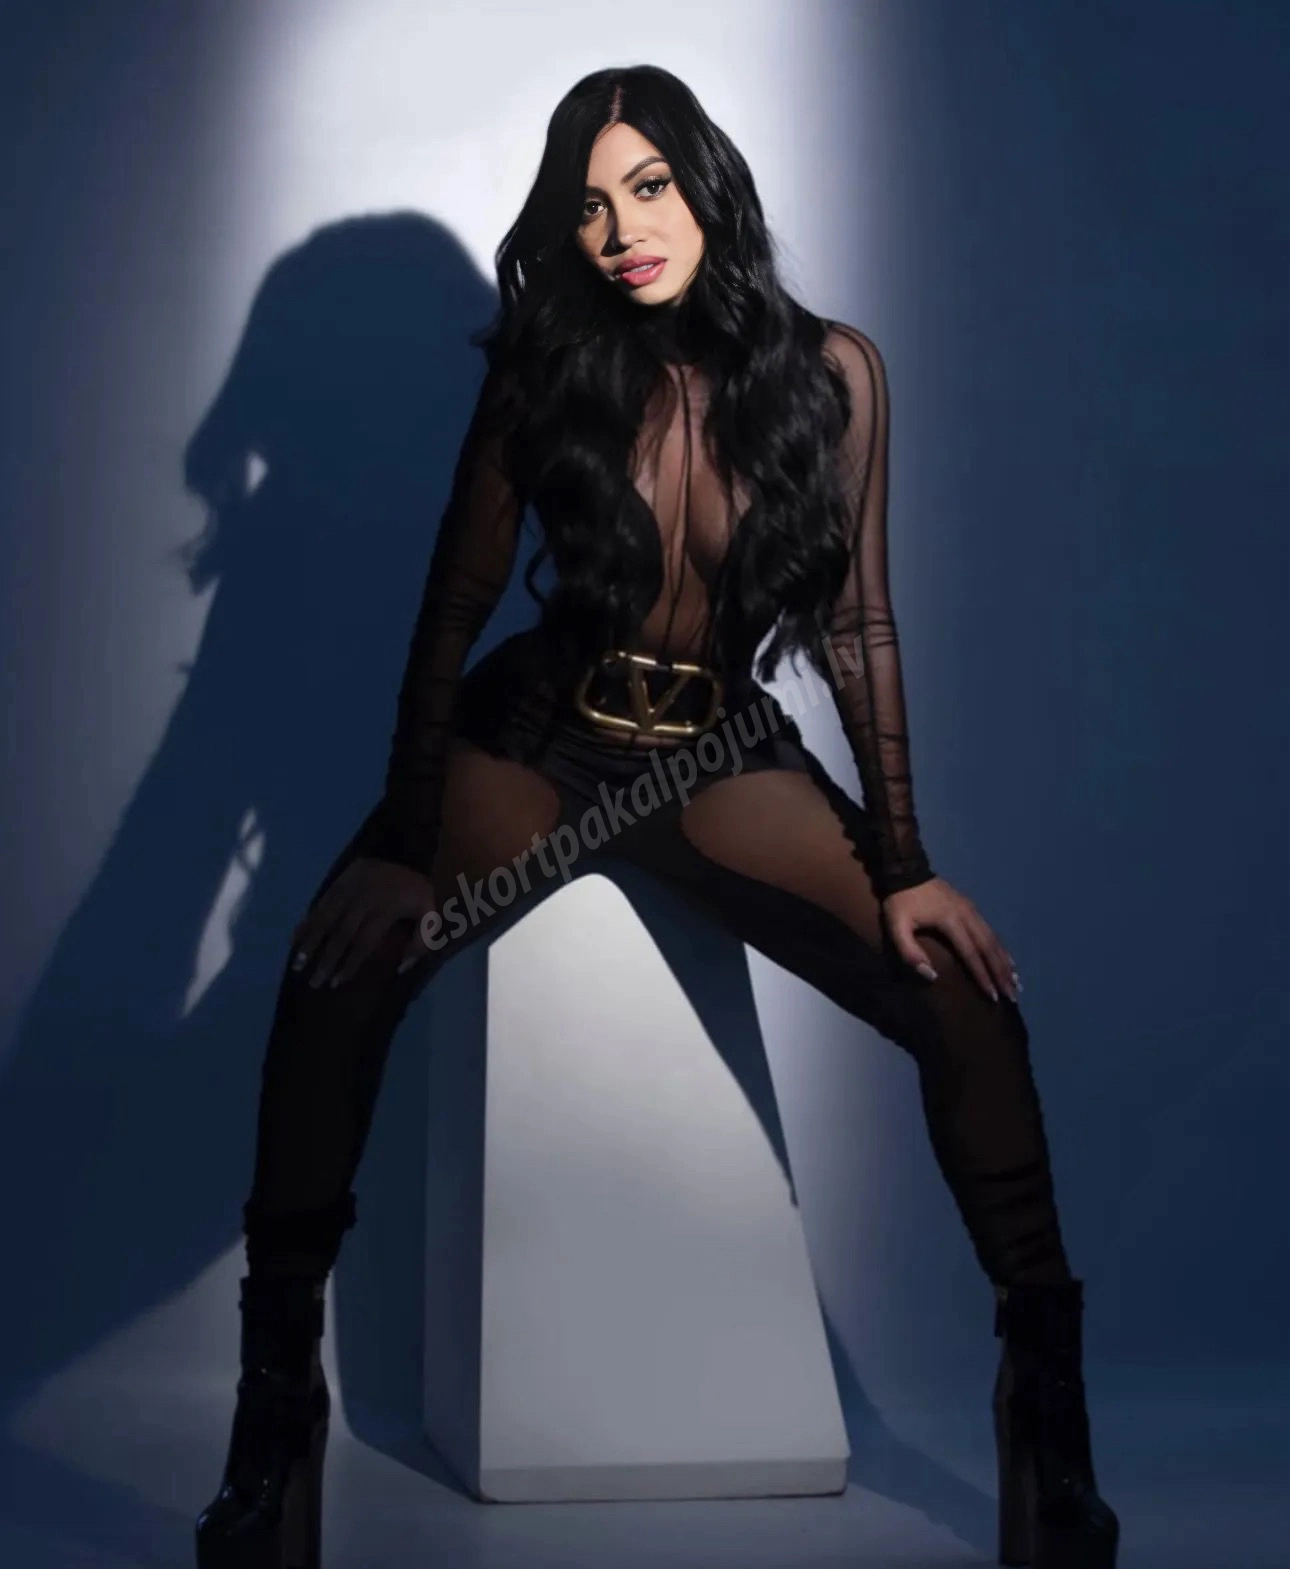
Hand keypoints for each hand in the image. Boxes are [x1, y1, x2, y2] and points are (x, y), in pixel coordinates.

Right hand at [289, 856, 437, 988]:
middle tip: (314, 982)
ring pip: (325, 921)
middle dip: (326, 960)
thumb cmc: (414, 888)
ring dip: (310, 943)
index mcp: (384, 912)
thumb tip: (402, 967)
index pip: (363, 943)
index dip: (349, 964)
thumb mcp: (429, 913)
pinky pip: (319, 905)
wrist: (400, 850)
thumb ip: (420, 942)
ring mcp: (346, 892)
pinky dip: (306, 922)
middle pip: (341, 936)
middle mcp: (361, 903)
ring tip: (297, 964)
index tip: (336, 982)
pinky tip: (294, 938)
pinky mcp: (336, 884)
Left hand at [881, 876, 1020, 1002]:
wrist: (905, 869)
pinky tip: (1008, 960)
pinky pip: (990, 930)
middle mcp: (967, 914)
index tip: (993, 996)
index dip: (982, 975)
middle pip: (989, 948)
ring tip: (1016, 982)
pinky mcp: (971, 907)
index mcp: (951, 920)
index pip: (971, 953)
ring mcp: (972, 909)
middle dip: (1001, 973)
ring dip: (1005, 962)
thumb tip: (931, 976)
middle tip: (1013, 995)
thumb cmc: (899, 902)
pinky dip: (1001, 948)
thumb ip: (910, 953)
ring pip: (994, 939)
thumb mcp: (896, 927)